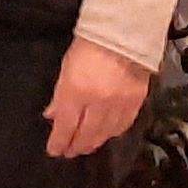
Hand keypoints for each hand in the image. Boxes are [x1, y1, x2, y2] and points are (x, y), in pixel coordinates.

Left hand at [46, 37, 150, 158]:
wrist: (123, 35)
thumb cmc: (87, 48)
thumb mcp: (65, 69)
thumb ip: (59, 96)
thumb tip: (52, 116)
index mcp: (76, 92)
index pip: (65, 126)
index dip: (59, 142)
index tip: (54, 151)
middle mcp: (98, 103)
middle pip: (86, 134)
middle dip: (76, 146)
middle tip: (69, 152)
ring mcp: (119, 104)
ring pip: (105, 134)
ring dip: (93, 143)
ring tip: (85, 147)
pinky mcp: (136, 103)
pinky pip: (122, 126)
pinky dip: (112, 133)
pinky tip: (106, 135)